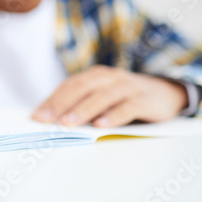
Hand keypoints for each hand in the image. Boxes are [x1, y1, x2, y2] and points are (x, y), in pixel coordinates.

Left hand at [32, 65, 187, 127]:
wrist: (166, 92)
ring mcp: (127, 87)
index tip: (36, 116)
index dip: (52, 100)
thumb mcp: (103, 97)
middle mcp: (109, 77)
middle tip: (45, 120)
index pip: (69, 86)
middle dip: (61, 104)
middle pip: (81, 88)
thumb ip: (82, 104)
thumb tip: (52, 121)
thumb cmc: (125, 98)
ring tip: (67, 123)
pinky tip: (101, 126)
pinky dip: (113, 116)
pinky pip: (127, 107)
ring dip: (83, 110)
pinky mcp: (144, 99)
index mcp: (95, 76)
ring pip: (102, 97)